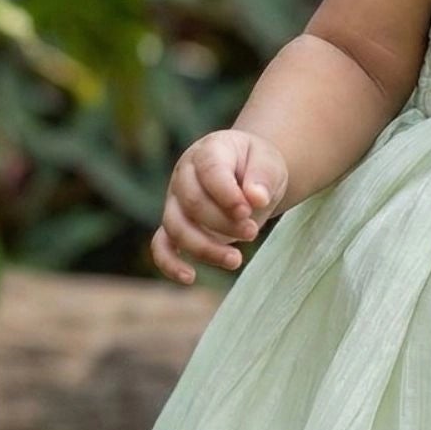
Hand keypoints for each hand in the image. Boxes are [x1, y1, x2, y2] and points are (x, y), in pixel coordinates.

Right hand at [150, 130, 289, 284]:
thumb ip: (263, 177)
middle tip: (252, 232)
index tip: (248, 210)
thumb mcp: (269, 164)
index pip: (210, 170)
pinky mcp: (175, 225)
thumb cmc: (258, 167)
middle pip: (192, 203)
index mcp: (208, 151)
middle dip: (223, 223)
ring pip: (176, 228)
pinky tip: (189, 278)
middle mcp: (184, 175)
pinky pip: (161, 246)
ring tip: (236, 260)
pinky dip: (170, 263)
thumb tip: (256, 198)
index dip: (227, 194)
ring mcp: (175, 201)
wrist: (249, 176)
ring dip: (205, 248)